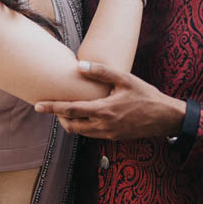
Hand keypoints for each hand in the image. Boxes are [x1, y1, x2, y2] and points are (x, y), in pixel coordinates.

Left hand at [34, 61, 185, 139]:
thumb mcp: (125, 79)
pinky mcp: (114, 137)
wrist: (165, 117)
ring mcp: (108, 134)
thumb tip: (79, 66)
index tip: (37, 105)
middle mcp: (103, 125)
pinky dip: (83, 125)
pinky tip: (85, 114)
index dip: (52, 108)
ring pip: (80, 132)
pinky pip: (91, 133)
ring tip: (67, 108)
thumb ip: (102, 72)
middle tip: (53, 105)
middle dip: (59, 117)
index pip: (70, 110)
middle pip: (71, 125)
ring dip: (70, 122)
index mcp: (104, 110)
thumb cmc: (146, 95)